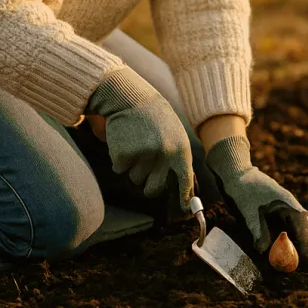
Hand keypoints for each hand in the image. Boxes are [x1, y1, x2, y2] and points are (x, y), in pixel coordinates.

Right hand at [85, 68, 194, 211]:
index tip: (183, 209)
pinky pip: (119, 170)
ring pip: (135, 180)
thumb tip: (187, 192)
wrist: (131, 97)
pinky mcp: (123, 154)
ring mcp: (142, 156)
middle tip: (147, 170)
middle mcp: (163, 156)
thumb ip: (179, 161)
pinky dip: (119, 160)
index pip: (184, 183)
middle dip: (149, 186)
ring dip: (133, 168)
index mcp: (180, 150)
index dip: (183, 199)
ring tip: (136, 145)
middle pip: (153, 190)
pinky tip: (124, 141)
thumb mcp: (175, 136)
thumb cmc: (156, 119)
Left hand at [205, 135, 307, 265]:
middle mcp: (290, 202)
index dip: (305, 248)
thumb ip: (259, 235)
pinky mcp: (281, 204)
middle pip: (307, 226)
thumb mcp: (248, 216)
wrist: (234, 172)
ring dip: (301, 238)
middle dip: (305, 244)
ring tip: (294, 254)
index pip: (303, 228)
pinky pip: (294, 220)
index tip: (305, 264)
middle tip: (300, 262)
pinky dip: (293, 232)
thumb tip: (266, 256)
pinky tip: (284, 242)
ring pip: (303, 222)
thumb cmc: (240, 192)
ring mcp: (287, 202)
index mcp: (287, 203)